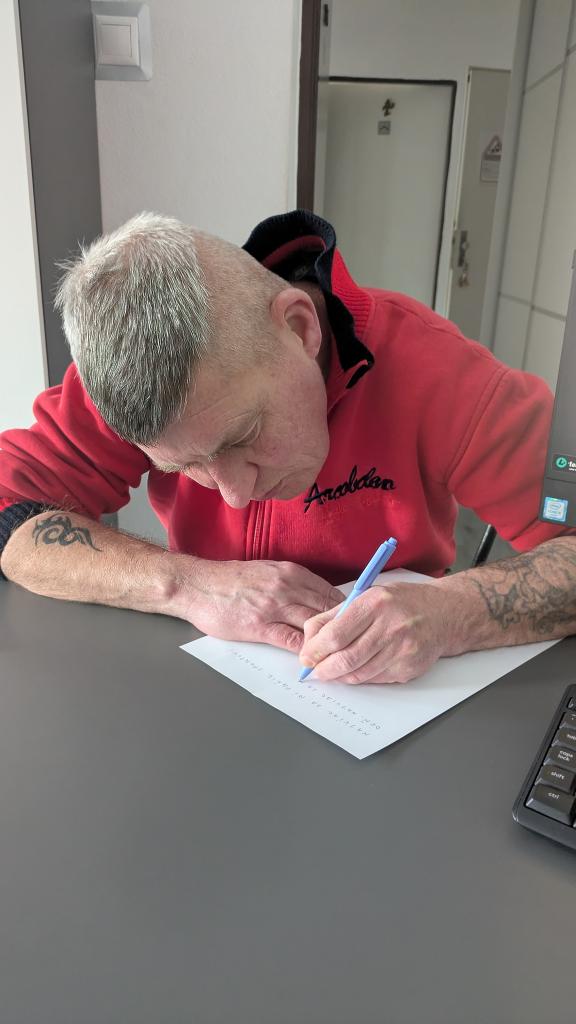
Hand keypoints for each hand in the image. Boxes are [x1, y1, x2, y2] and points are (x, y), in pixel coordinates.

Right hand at [180, 557, 342, 651]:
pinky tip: (310, 658)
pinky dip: (303, 650)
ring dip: (325, 642)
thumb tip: (316, 597)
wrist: (197, 585)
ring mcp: (273, 607)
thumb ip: (292, 583)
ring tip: (335, 655)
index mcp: (291, 573)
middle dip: (341, 628)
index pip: (330, 592)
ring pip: (312, 625)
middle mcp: (286, 587)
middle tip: (351, 642)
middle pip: (327, 609)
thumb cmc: (230, 580)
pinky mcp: (259, 626)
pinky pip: (290, 639)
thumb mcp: (267, 571)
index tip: (353, 623)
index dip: (345, 610)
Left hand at [299, 582, 453, 683]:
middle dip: (324, 669)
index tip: (306, 656)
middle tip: (316, 670)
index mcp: (375, 603)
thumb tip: (309, 638)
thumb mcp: (368, 595)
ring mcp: (402, 650)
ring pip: (359, 673)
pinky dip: (361, 676)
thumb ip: (336, 615)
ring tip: (333, 669)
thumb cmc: (401, 602)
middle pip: (346, 658)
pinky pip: (375, 679)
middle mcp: (390, 626)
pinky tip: (358, 668)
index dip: (315, 650)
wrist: (444, 614)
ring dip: (340, 675)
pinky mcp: (409, 668)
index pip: (335, 634)